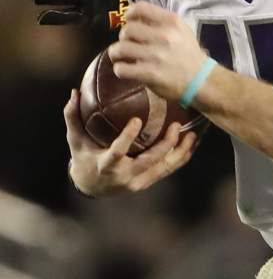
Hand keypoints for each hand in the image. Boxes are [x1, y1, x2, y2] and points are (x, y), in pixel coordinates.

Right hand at [64, 89, 197, 195]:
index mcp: (106, 165)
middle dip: (165, 145)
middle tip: (176, 125)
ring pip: (164, 168)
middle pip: (149, 161)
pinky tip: (192, 142)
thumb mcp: (76, 140)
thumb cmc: (84, 157)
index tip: (137, 120)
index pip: (118, 152)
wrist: (90, 186)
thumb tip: (74, 92)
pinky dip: (181, 157)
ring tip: (192, 134)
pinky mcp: (148, 181)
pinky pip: (168, 170)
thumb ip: (73, 117)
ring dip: (180, 151)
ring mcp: (138, 181)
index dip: (127, 138)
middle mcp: (124, 176)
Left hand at [108, 2, 210, 103]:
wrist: (201, 80)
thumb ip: (162, 22)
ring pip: (120, 48)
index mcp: (172, 22)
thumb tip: (136, 18)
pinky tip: (125, 70)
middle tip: (126, 44)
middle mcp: (164, 36)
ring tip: (119, 57)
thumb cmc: (189, 54)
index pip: (141, 8)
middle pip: (127, 30)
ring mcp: (156, 55)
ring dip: (115, 53)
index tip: (128, 20)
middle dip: (122, 37)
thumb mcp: (182, 31)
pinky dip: (120, 69)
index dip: (129, 13)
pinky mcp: (150, 73)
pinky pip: (122, 69)